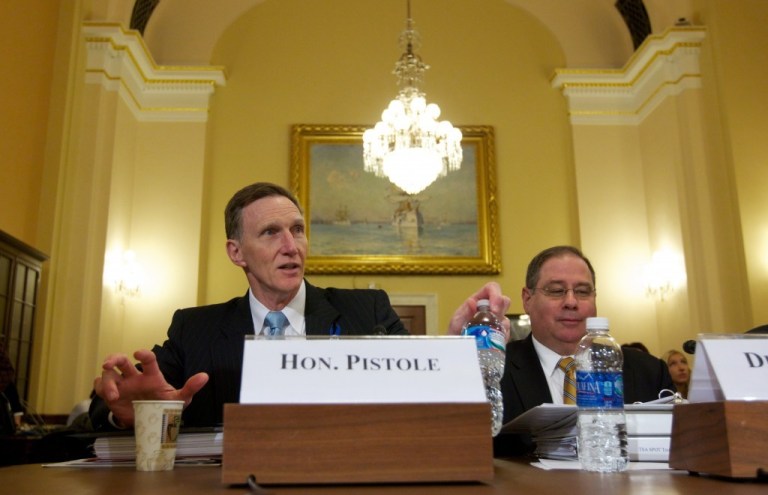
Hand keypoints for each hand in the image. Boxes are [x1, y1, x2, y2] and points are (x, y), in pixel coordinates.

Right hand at [93, 349, 208, 426]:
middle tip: (108, 364)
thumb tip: (205, 376)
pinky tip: (108, 397)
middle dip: (113, 358)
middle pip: (121, 360)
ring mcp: (122, 385)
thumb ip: (190, 388)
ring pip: (108, 374)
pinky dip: (100, 389)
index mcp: (151, 375)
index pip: (148, 360)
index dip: (143, 355)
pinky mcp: (112, 396)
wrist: (150, 421)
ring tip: (113, 395)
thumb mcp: (178, 400)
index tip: (138, 353)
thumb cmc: (164, 405)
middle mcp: (134, 377)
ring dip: (106, 382)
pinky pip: (99, 386)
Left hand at [448, 281, 511, 339]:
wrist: (457, 347)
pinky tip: (492, 341)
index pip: (491, 288)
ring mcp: (495, 320)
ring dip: (501, 326)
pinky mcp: (498, 332)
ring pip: (506, 319)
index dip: (496, 295)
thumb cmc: (455, 332)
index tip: (493, 310)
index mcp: (478, 300)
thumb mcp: (456, 322)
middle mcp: (489, 308)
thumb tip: (472, 302)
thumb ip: (464, 312)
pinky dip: (502, 337)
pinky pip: (506, 333)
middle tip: (494, 321)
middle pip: (504, 301)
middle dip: (501, 310)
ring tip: (489, 335)